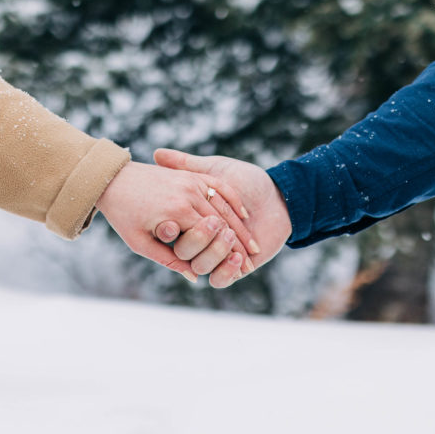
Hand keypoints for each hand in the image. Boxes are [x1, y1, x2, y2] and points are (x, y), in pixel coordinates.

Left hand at [95, 161, 256, 282]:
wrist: (112, 179)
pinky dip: (234, 200)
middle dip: (240, 242)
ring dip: (241, 226)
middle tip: (254, 259)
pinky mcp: (191, 175)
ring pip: (224, 206)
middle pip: (223, 222)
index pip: (212, 236)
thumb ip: (168, 259)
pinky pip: (219, 186)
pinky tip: (244, 215)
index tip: (242, 268)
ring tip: (253, 243)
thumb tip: (194, 276)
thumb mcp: (140, 242)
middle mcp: (188, 194)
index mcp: (176, 213)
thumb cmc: (122, 214)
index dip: (228, 253)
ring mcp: (191, 182)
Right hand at [153, 149, 291, 287]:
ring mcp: (215, 255)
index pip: (171, 231)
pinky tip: (238, 258)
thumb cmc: (248, 180)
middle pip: (185, 250)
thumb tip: (156, 153)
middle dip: (198, 239)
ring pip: (201, 266)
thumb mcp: (215, 168)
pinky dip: (226, 271)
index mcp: (190, 219)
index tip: (173, 222)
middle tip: (214, 224)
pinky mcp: (232, 269)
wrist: (278, 196)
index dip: (170, 229)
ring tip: (230, 234)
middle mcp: (199, 239)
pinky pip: (221, 280)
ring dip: (215, 252)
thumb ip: (186, 163)